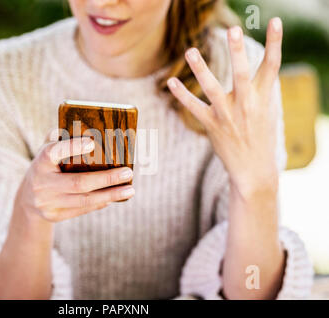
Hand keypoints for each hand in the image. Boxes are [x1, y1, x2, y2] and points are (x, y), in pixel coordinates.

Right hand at [15, 135, 134, 222]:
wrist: (27, 200)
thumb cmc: (46, 167)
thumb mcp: (47, 151)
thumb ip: (60, 139)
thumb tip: (86, 126)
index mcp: (40, 161)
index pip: (54, 152)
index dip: (72, 147)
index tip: (92, 143)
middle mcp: (42, 183)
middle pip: (78, 183)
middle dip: (106, 179)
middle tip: (128, 172)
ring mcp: (47, 202)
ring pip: (84, 200)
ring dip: (110, 195)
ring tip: (129, 189)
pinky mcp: (54, 215)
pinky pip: (82, 209)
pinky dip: (100, 202)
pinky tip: (114, 197)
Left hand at [167, 18, 282, 197]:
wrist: (253, 168)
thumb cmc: (260, 134)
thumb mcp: (267, 109)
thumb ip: (261, 87)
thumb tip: (258, 67)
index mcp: (263, 98)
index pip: (272, 65)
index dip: (275, 42)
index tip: (274, 21)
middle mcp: (246, 105)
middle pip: (242, 74)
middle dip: (238, 52)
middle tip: (232, 31)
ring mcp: (227, 115)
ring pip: (212, 89)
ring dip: (200, 69)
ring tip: (190, 51)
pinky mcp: (211, 125)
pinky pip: (193, 107)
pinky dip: (181, 95)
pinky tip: (170, 82)